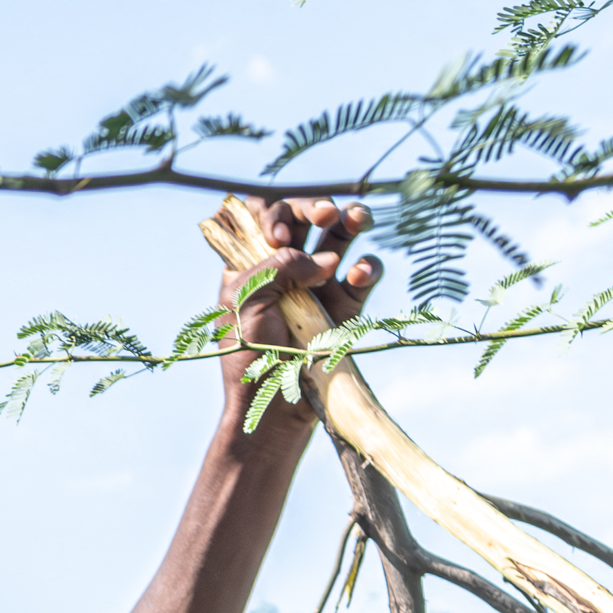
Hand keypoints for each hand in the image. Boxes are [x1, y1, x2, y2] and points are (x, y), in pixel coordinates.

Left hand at [219, 197, 380, 418]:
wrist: (276, 404)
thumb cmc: (248, 355)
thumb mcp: (246, 303)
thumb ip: (277, 267)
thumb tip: (325, 258)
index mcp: (252, 266)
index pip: (266, 219)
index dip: (276, 215)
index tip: (280, 237)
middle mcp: (286, 270)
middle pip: (306, 218)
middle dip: (316, 208)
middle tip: (324, 215)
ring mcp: (318, 285)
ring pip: (340, 236)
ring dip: (352, 218)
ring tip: (358, 218)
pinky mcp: (346, 304)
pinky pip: (364, 273)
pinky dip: (367, 266)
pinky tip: (356, 276)